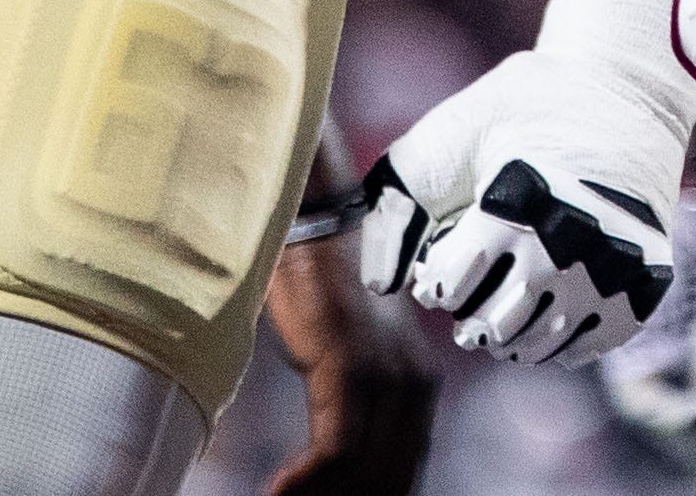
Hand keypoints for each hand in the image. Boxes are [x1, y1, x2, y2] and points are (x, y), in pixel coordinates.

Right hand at [263, 227, 437, 492]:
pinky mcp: (348, 367)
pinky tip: (276, 491)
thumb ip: (357, 403)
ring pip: (360, 473)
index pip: (404, 472)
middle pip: (388, 480)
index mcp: (419, 387)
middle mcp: (413, 386)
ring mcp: (384, 377)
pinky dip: (303, 481)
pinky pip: (333, 450)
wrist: (317, 226)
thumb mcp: (348, 356)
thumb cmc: (321, 290)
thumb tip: (337, 460)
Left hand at [356, 0, 692, 365]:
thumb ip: (394, 208)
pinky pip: (588, 347)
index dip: (436, 278)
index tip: (445, 260)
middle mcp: (567, 245)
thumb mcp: (443, 138)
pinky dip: (559, 343)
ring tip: (503, 308)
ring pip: (538, 344)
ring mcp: (611, 267)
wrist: (620, 89)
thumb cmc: (517, 112)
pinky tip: (548, 314)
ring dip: (510, 334)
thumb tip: (383, 286)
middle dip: (469, 314)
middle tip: (471, 298)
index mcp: (513, 207)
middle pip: (491, 327)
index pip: (448, 289)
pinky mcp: (645, 280)